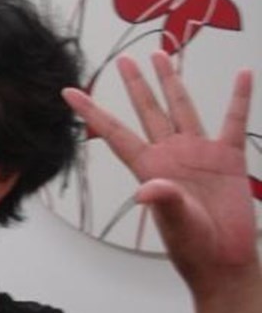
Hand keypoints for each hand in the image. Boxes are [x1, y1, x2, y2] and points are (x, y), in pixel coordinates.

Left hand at [63, 52, 257, 297]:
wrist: (224, 259)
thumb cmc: (193, 246)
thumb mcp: (176, 223)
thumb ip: (163, 201)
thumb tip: (146, 190)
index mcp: (148, 167)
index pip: (113, 133)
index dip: (91, 112)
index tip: (68, 92)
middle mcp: (169, 154)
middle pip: (147, 111)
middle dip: (135, 85)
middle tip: (123, 59)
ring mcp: (198, 152)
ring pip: (182, 107)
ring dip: (172, 81)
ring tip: (161, 54)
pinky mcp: (227, 157)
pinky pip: (233, 120)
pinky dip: (239, 98)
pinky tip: (243, 75)